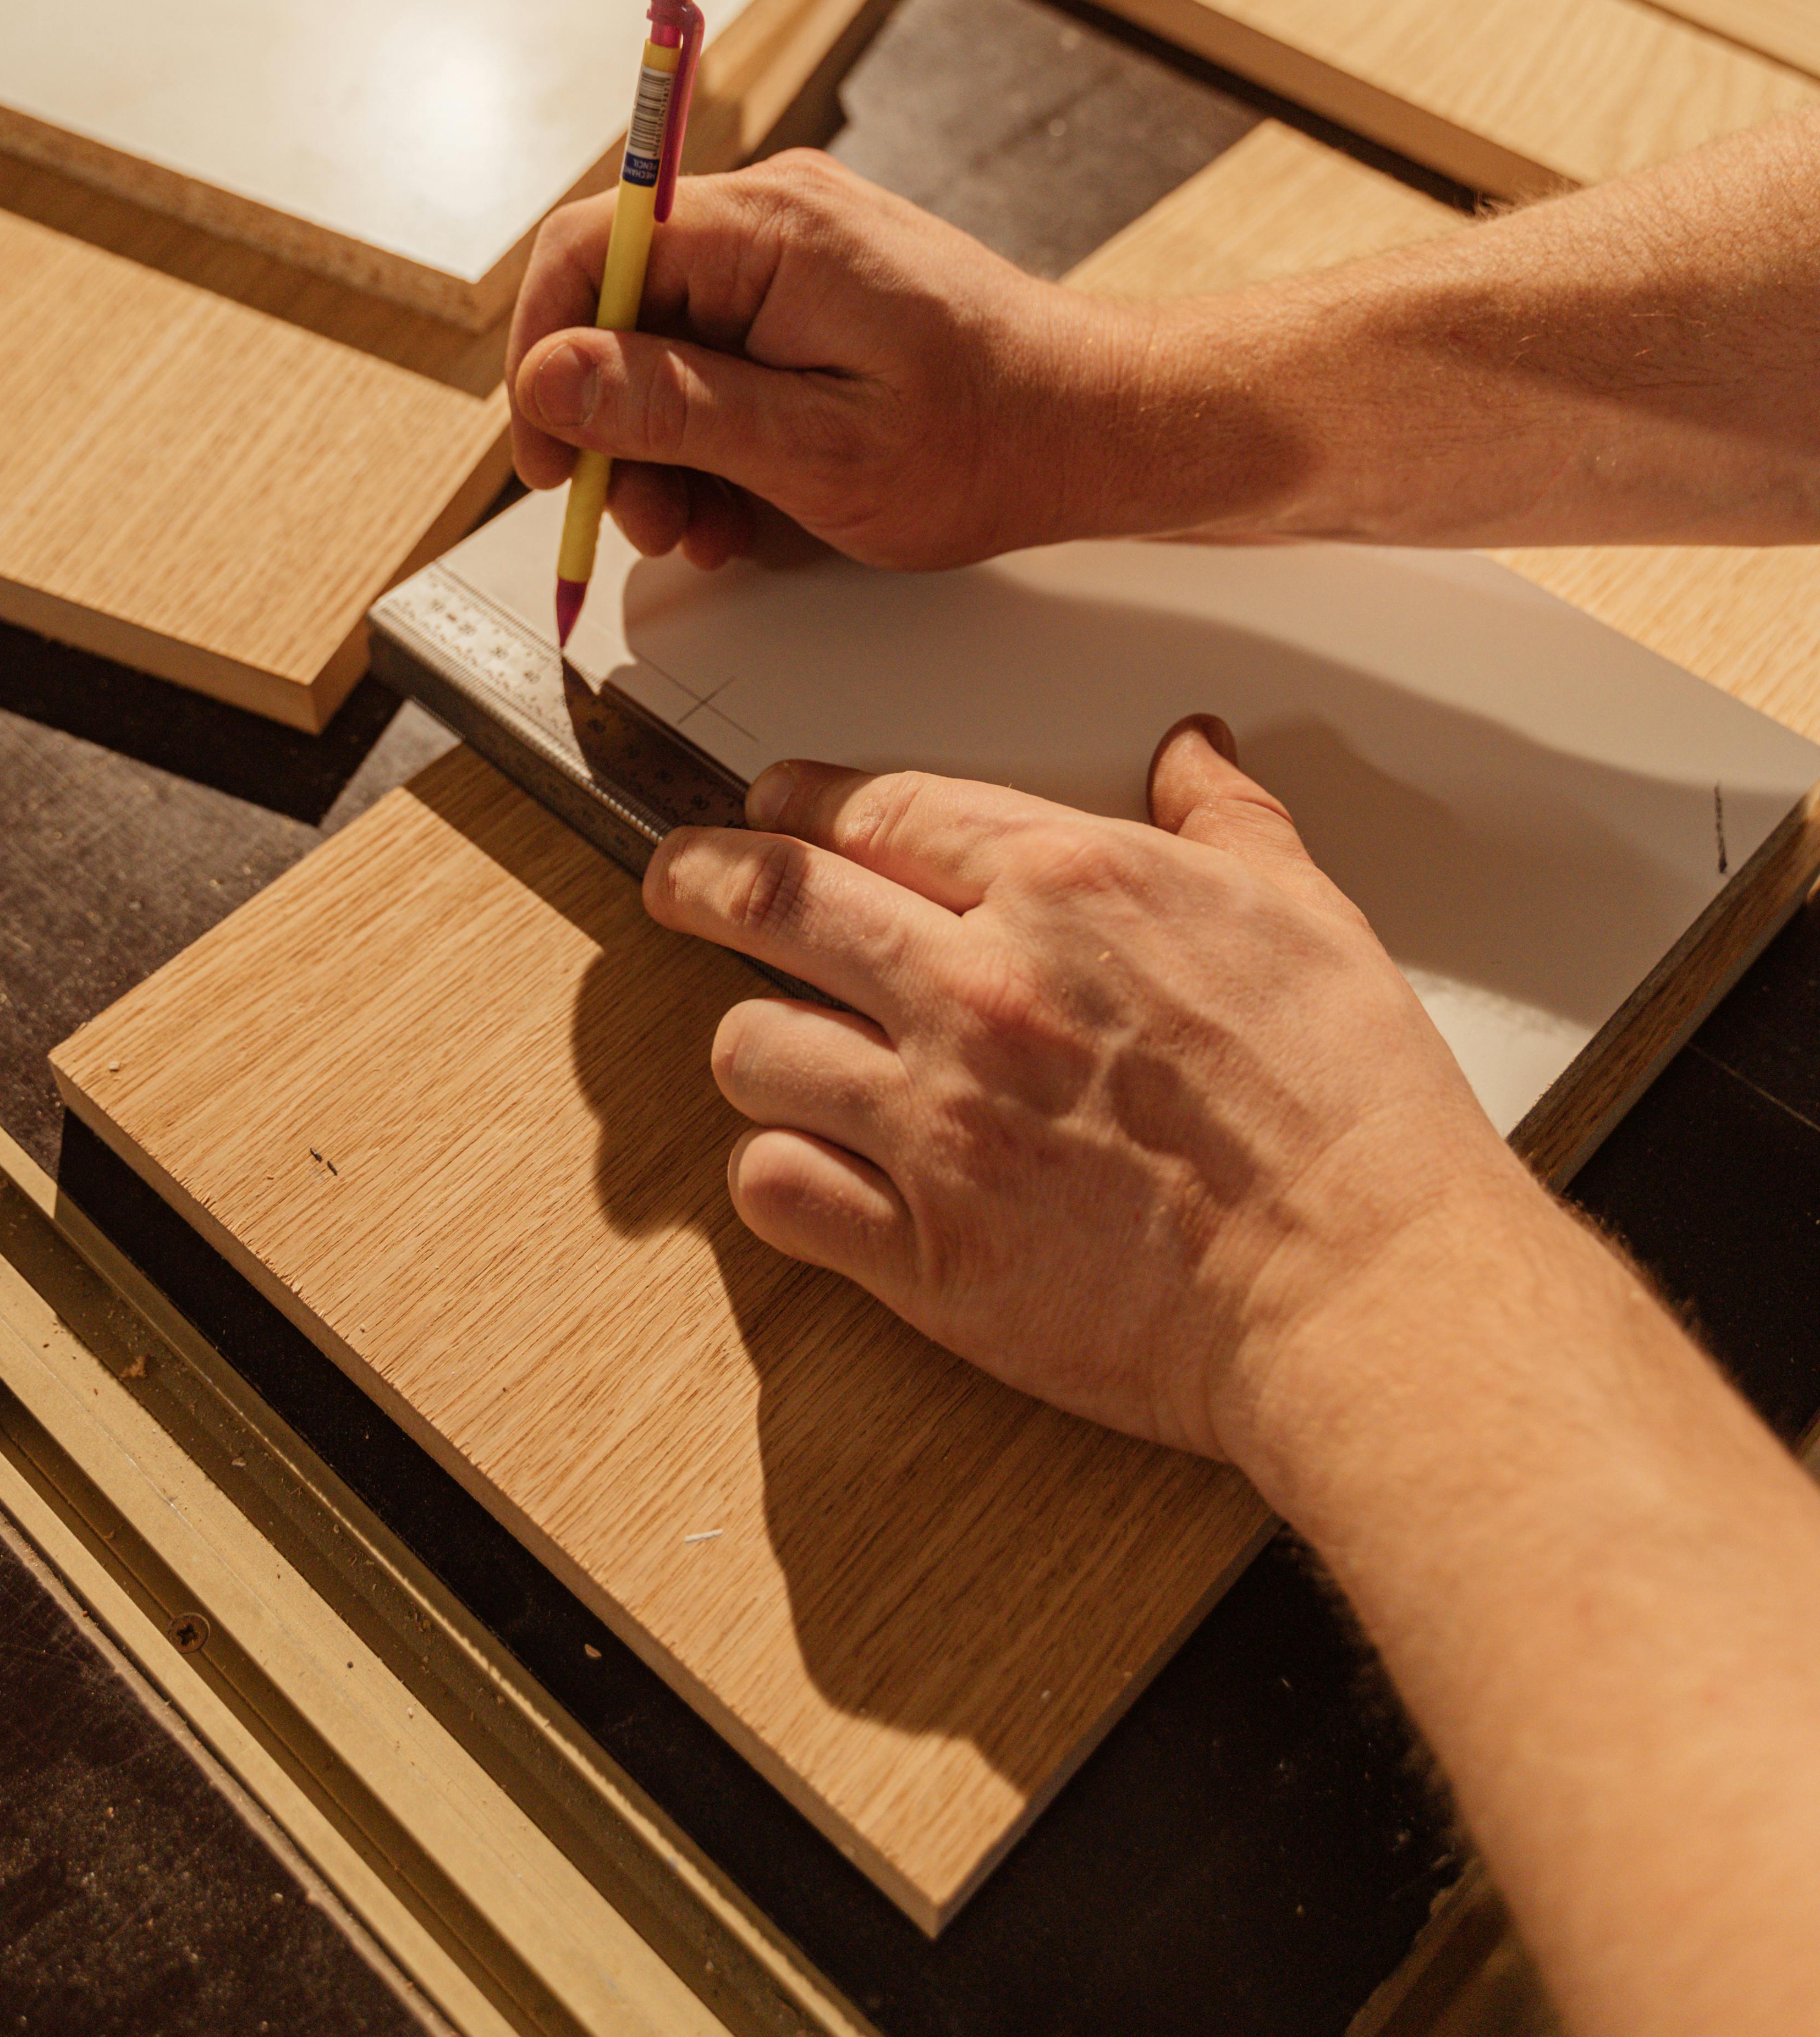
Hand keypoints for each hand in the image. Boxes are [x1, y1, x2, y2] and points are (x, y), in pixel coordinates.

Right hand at [508, 152, 1123, 569]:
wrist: (1092, 429)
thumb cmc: (987, 441)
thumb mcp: (816, 450)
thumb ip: (675, 408)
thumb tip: (550, 376)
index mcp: (771, 229)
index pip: (589, 247)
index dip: (542, 355)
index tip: (546, 457)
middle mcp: (773, 217)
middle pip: (618, 303)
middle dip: (610, 424)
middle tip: (646, 521)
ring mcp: (791, 252)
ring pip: (660, 341)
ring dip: (661, 447)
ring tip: (706, 527)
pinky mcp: (807, 293)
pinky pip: (715, 354)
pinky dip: (709, 435)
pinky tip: (738, 504)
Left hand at [643, 718, 1537, 1481]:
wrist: (1361, 1284)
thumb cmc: (1346, 1111)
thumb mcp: (1305, 911)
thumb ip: (1226, 817)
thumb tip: (1193, 752)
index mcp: (1064, 888)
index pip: (875, 808)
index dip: (800, 800)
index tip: (773, 804)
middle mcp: (979, 990)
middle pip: (770, 899)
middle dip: (698, 877)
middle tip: (675, 881)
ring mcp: (939, 1122)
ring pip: (752, 1044)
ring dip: (752, 1036)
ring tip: (770, 1040)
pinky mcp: (925, 1249)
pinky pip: (777, 1186)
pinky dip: (776, 1169)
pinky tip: (806, 1161)